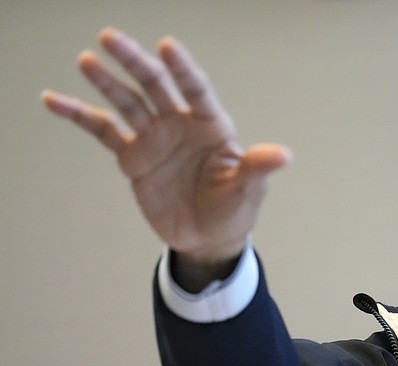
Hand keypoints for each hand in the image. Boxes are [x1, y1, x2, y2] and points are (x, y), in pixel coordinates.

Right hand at [43, 28, 290, 286]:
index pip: (196, 90)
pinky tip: (54, 100)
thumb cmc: (234, 210)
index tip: (168, 47)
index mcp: (212, 126)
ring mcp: (154, 139)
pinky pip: (103, 132)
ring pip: (128, 103)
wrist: (207, 238)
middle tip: (111, 37)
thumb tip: (283, 156)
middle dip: (136, 63)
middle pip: (155, 87)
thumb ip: (257, 169)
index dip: (184, 70)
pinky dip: (79, 116)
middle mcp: (180, 125)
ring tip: (88, 61)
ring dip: (107, 83)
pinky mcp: (133, 158)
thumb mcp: (248, 191)